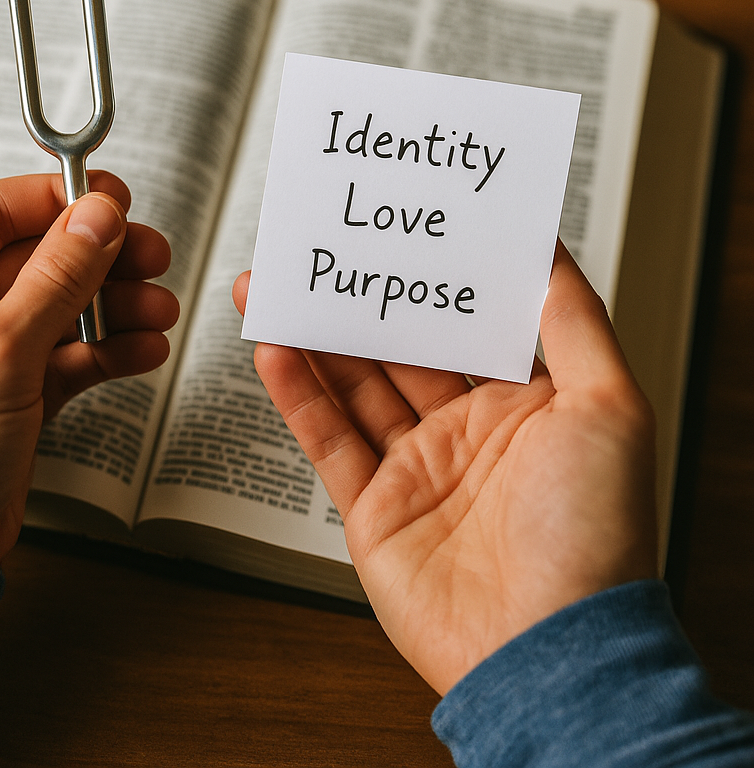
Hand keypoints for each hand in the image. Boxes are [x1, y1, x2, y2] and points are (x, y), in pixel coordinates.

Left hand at [0, 172, 177, 560]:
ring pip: (62, 305)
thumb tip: (98, 216)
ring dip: (115, 306)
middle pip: (39, 258)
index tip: (115, 200)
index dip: (58, 200)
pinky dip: (107, 350)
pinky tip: (143, 350)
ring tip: (158, 311)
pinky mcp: (12, 392)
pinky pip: (68, 353)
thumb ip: (57, 277)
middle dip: (101, 260)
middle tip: (152, 257)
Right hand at [233, 241, 656, 693]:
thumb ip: (574, 322)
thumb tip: (547, 250)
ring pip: (354, 387)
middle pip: (398, 350)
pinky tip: (274, 353)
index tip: (401, 234)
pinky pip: (328, 442)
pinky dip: (298, 397)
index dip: (432, 280)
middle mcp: (467, 433)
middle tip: (320, 255)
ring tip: (277, 290)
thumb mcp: (610, 406)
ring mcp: (417, 470)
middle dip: (358, 302)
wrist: (545, 649)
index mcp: (523, 405)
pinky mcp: (374, 509)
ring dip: (315, 338)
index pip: (466, 324)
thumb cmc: (594, 533)